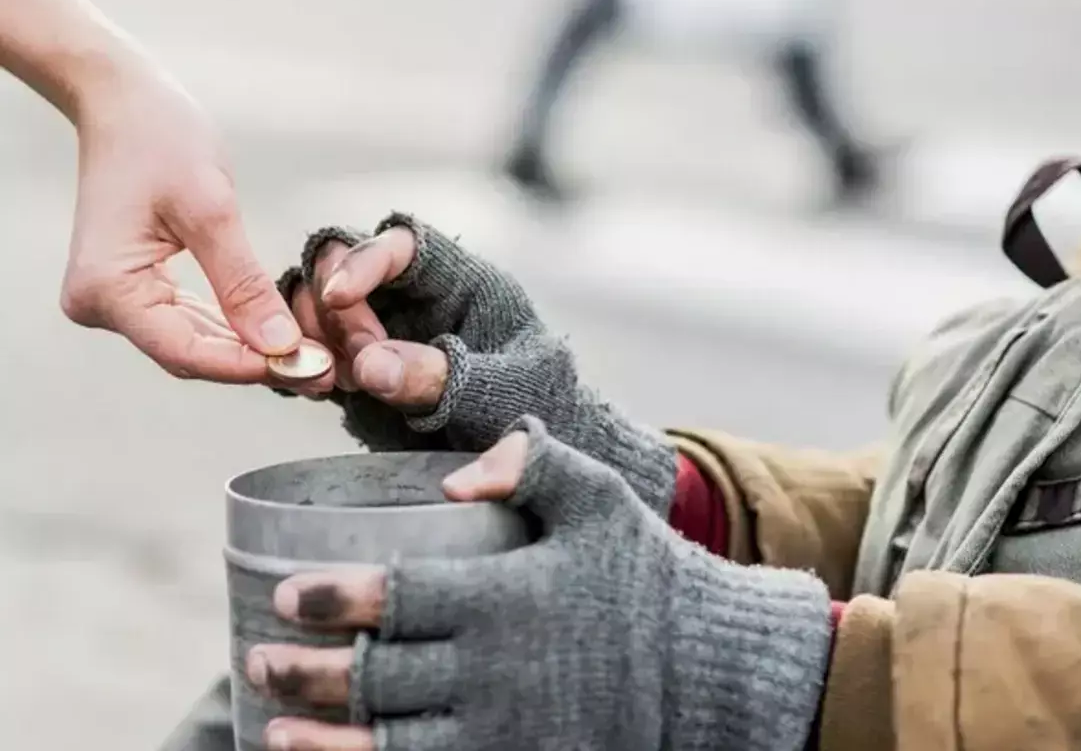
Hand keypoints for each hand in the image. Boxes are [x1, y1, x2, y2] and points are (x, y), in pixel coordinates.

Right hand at [59, 63, 306, 382]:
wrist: (122, 101)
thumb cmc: (158, 138)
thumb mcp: (211, 209)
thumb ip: (243, 283)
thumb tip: (280, 346)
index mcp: (107, 287)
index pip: (186, 351)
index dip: (250, 366)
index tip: (308, 369)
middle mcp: (99, 303)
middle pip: (191, 354)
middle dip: (258, 363)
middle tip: (324, 371)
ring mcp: (114, 299)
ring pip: (193, 343)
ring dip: (251, 351)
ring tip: (314, 359)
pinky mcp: (134, 288)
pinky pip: (189, 321)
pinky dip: (233, 328)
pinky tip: (279, 337)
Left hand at [246, 418, 832, 750]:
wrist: (712, 671)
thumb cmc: (648, 577)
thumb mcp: (603, 500)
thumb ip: (534, 466)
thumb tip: (460, 475)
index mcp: (508, 597)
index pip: (396, 599)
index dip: (333, 600)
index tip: (289, 596)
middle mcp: (496, 672)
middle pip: (377, 677)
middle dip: (306, 673)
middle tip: (261, 660)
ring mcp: (507, 733)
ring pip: (390, 745)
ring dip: (323, 741)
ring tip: (274, 729)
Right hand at [279, 214, 675, 513]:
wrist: (536, 461)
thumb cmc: (536, 410)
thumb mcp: (500, 392)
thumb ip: (441, 377)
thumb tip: (368, 364)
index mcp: (461, 281)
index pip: (404, 244)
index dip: (364, 260)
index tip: (338, 295)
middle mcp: (413, 296)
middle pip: (342, 264)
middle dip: (333, 308)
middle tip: (351, 366)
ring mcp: (381, 330)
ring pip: (315, 303)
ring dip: (308, 334)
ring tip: (330, 382)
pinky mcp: (358, 368)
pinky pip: (310, 348)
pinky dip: (297, 362)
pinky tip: (307, 387)